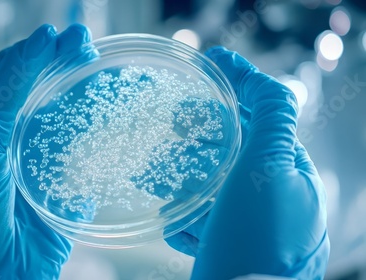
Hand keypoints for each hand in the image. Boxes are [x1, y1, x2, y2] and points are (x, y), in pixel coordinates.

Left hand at [0, 24, 91, 278]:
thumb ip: (10, 87)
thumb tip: (42, 39)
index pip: (13, 73)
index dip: (38, 51)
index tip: (64, 36)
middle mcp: (12, 140)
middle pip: (45, 94)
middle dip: (67, 68)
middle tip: (92, 49)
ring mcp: (39, 165)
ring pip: (69, 123)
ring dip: (89, 100)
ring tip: (110, 77)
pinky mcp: (64, 192)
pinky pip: (87, 162)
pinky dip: (101, 144)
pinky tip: (116, 126)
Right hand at [166, 47, 328, 278]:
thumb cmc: (259, 236)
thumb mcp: (269, 164)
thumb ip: (270, 114)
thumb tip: (252, 73)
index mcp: (292, 175)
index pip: (262, 123)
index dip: (231, 99)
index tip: (198, 87)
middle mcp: (274, 202)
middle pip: (232, 156)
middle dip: (198, 142)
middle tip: (170, 130)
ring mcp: (249, 229)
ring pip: (211, 192)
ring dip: (182, 182)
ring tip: (153, 178)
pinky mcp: (226, 251)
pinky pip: (203, 227)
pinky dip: (184, 219)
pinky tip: (172, 222)